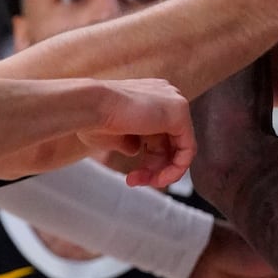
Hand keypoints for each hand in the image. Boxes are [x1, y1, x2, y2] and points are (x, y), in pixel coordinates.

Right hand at [74, 77, 195, 189]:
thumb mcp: (113, 135)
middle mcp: (164, 96)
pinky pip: (188, 149)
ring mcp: (174, 102)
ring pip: (179, 148)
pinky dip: (176, 169)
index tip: (131, 176)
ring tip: (138, 181)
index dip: (147, 161)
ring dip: (161, 172)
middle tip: (134, 181)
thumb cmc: (93, 119)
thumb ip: (129, 141)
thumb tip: (136, 150)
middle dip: (152, 168)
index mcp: (148, 97)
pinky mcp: (179, 112)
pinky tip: (158, 179)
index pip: (158, 136)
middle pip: (169, 143)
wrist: (89, 105)